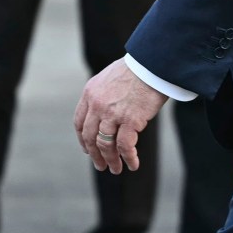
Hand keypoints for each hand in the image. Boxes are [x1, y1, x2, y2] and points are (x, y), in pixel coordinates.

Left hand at [74, 59, 164, 173]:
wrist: (152, 63)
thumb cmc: (137, 69)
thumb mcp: (110, 78)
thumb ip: (103, 95)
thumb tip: (105, 113)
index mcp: (90, 93)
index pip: (79, 122)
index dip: (83, 140)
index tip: (87, 150)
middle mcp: (97, 105)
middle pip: (90, 137)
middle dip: (95, 155)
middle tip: (101, 166)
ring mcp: (112, 114)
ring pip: (105, 145)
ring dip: (110, 160)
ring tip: (116, 169)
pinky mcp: (130, 120)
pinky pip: (125, 146)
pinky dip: (128, 158)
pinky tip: (133, 164)